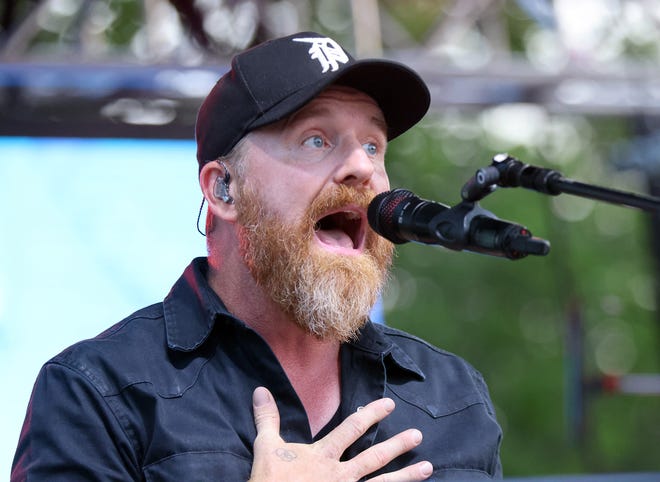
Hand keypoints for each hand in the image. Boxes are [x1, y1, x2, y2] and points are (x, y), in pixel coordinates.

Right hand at [248, 386, 432, 481]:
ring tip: (428, 467)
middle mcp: (339, 475)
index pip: (351, 429)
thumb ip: (268, 418)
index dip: (371, 414)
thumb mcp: (266, 448)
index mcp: (323, 456)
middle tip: (418, 435)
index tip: (389, 405)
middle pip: (374, 457)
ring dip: (407, 476)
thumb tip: (261, 390)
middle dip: (398, 445)